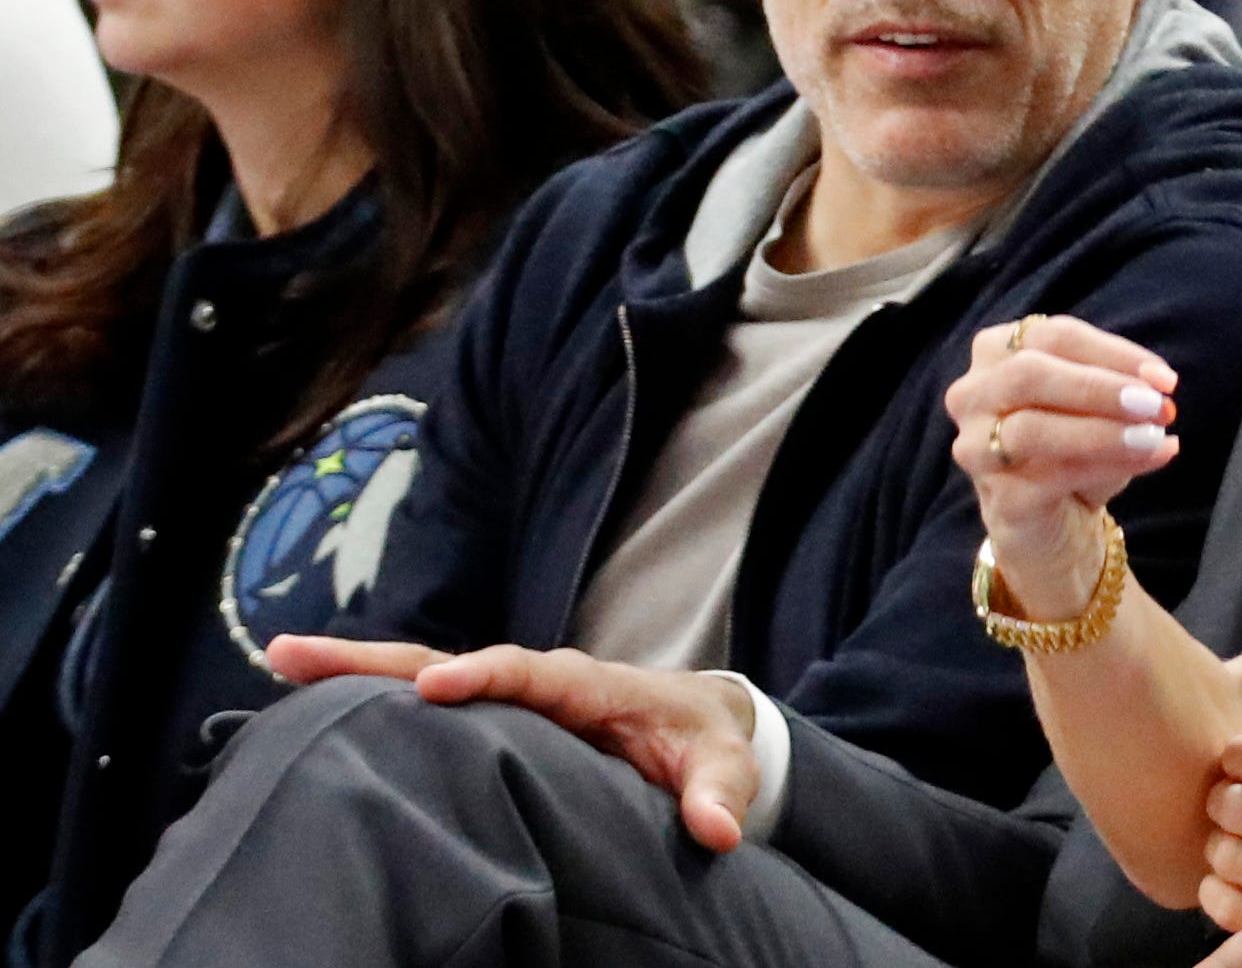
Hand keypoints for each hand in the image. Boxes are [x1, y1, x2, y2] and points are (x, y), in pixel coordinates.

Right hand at [266, 635, 760, 852]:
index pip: (528, 671)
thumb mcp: (722, 766)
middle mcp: (538, 678)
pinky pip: (425, 701)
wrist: (699, 722)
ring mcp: (509, 694)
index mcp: (587, 684)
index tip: (430, 689)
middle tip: (295, 652)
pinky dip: (372, 698)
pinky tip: (310, 705)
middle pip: (449, 660)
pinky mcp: (490, 714)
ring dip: (355, 671)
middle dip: (378, 658)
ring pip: (422, 675)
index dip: (481, 676)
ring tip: (277, 662)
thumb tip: (716, 830)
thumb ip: (719, 794)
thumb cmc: (706, 743)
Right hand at [945, 315, 1178, 615]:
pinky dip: (1108, 465)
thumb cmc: (1075, 448)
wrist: (1055, 522)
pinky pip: (1051, 476)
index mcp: (996, 352)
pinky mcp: (998, 498)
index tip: (1165, 378)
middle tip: (1156, 404)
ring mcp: (975, 448)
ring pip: (1032, 427)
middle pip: (1029, 372)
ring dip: (1103, 430)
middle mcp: (972, 394)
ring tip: (1154, 436)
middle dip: (1100, 387)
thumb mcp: (1099, 406)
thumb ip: (1121, 388)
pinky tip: (1150, 460)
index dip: (1113, 353)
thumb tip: (1160, 389)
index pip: (1053, 336)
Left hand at [1199, 734, 1241, 963]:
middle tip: (1230, 800)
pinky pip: (1230, 908)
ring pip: (1227, 856)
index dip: (1240, 754)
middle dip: (1224, 797)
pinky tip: (1233, 881)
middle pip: (1236, 805)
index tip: (1239, 760)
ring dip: (1222, 844)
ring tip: (1234, 842)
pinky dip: (1219, 890)